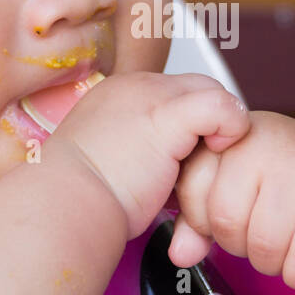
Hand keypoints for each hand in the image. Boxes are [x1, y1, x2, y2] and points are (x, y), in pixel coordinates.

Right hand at [45, 71, 249, 239]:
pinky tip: (218, 152)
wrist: (62, 206)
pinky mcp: (168, 115)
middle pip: (198, 88)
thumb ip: (141, 157)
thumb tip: (167, 174)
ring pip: (212, 93)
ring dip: (220, 130)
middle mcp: (134, 88)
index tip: (186, 162)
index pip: (174, 94)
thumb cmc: (80, 203)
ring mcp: (151, 96)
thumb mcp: (110, 169)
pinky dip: (232, 128)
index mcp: (117, 97)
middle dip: (210, 124)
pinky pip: (222, 106)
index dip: (192, 125)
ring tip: (208, 165)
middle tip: (205, 164)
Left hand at [170, 112, 294, 288]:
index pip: (192, 190)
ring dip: (275, 262)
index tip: (234, 215)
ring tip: (291, 240)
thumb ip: (201, 217)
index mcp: (235, 136)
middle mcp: (266, 143)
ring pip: (263, 247)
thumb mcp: (241, 185)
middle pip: (226, 224)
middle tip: (266, 233)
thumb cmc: (291, 179)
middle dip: (242, 245)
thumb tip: (180, 253)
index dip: (207, 219)